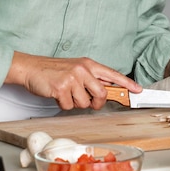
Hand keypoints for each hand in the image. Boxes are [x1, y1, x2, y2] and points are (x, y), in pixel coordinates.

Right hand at [5, 51, 141, 110]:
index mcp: (88, 64)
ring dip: (75, 103)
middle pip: (101, 93)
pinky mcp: (61, 88)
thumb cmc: (53, 71)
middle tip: (86, 100)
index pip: (112, 74)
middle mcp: (82, 69)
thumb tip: (106, 90)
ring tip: (65, 93)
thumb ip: (91, 78)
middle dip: (96, 102)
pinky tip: (57, 94)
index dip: (126, 83)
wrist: (31, 68)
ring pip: (85, 103)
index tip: (138, 90)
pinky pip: (69, 106)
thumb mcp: (76, 69)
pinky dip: (63, 104)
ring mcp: (72, 78)